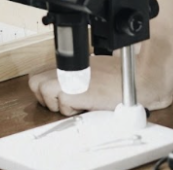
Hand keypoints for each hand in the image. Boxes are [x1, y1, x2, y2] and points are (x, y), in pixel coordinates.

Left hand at [28, 52, 172, 115]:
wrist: (137, 80)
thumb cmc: (121, 76)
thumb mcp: (94, 68)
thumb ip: (76, 74)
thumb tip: (65, 85)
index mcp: (71, 63)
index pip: (39, 74)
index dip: (46, 88)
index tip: (59, 95)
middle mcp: (67, 69)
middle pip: (35, 83)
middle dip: (46, 97)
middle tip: (65, 101)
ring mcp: (70, 78)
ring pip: (44, 93)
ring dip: (58, 104)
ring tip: (77, 103)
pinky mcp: (75, 90)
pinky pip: (61, 104)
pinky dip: (71, 109)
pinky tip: (85, 105)